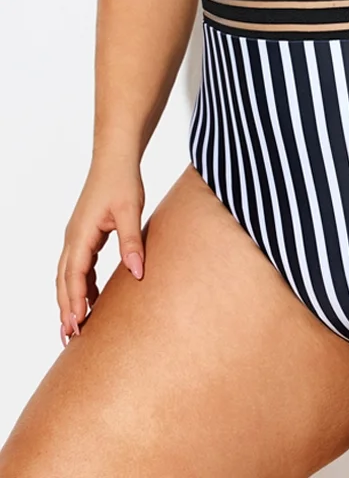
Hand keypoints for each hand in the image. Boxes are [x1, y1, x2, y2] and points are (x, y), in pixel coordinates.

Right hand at [56, 156, 145, 346]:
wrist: (115, 159)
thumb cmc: (122, 181)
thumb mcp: (130, 211)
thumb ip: (131, 241)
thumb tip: (136, 272)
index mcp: (81, 234)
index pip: (74, 275)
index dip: (75, 301)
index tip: (76, 325)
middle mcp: (73, 238)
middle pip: (64, 281)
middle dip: (65, 309)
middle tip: (70, 337)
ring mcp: (77, 237)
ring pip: (67, 276)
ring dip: (70, 299)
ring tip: (76, 327)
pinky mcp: (85, 235)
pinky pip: (78, 266)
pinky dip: (80, 285)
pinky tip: (91, 299)